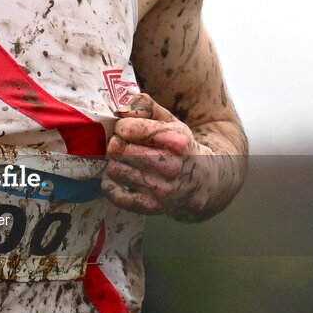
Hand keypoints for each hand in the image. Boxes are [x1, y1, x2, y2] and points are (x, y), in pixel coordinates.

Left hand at [102, 93, 208, 214]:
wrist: (201, 181)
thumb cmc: (179, 146)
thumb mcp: (170, 120)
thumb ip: (145, 105)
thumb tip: (121, 108)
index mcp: (176, 141)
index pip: (128, 128)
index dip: (121, 126)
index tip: (125, 129)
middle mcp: (171, 166)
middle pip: (118, 149)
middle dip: (115, 143)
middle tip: (122, 145)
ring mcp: (161, 189)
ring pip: (114, 169)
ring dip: (114, 162)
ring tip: (125, 160)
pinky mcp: (151, 207)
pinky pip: (114, 193)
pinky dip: (110, 183)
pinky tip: (121, 177)